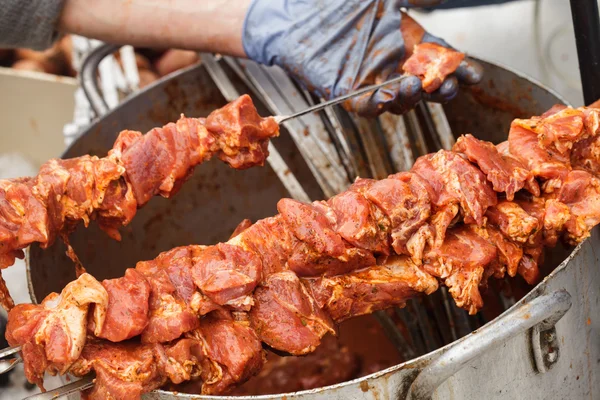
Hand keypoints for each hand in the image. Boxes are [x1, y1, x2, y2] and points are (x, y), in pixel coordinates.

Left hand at [243, 0, 482, 116]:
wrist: (300, 17)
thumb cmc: (343, 7)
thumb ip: (412, 0)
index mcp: (408, 44)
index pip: (440, 59)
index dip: (458, 69)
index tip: (474, 75)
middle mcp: (395, 67)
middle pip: (426, 85)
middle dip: (442, 88)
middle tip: (449, 85)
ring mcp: (374, 82)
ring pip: (401, 100)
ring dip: (412, 96)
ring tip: (417, 85)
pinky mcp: (350, 94)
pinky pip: (368, 105)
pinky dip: (379, 103)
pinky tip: (388, 95)